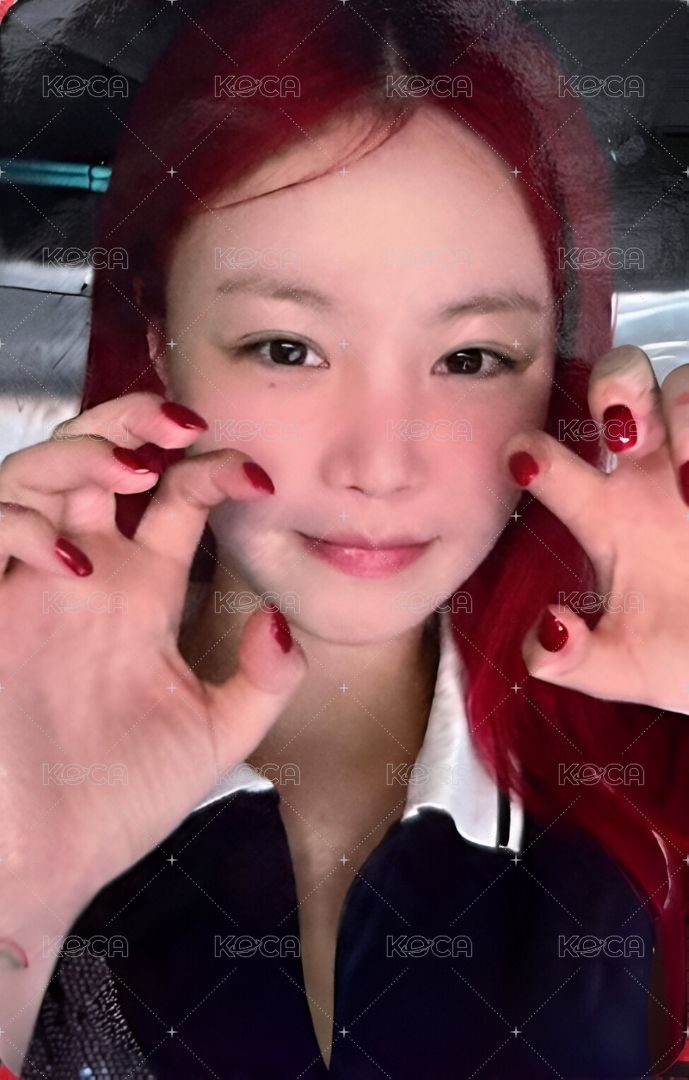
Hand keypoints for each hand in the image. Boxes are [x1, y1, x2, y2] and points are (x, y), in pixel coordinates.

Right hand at [0, 392, 305, 926]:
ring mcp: (28, 587)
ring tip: (131, 473)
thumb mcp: (210, 736)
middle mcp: (83, 576)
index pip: (176, 498)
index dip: (214, 470)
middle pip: (99, 457)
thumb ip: (260, 682)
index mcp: (138, 593)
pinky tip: (71, 563)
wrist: (39, 864)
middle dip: (134, 419)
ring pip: (36, 474)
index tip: (260, 479)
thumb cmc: (115, 801)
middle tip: (183, 422)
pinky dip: (23, 528)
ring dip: (81, 454)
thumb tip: (287, 621)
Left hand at [502, 344, 688, 714]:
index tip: (528, 463)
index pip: (553, 467)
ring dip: (683, 415)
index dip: (533, 454)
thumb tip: (548, 632)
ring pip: (683, 384)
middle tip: (623, 433)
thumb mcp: (630, 669)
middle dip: (615, 388)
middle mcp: (649, 475)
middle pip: (619, 389)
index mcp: (605, 516)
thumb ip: (579, 662)